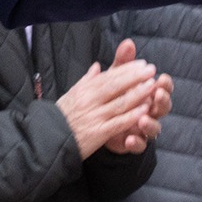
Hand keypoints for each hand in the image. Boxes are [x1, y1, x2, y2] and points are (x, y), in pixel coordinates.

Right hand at [56, 39, 164, 157]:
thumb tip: (98, 66)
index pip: (110, 76)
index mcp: (85, 89)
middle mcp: (90, 100)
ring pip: (120, 103)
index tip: (142, 64)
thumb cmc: (62, 115)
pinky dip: (131, 116)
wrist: (49, 138)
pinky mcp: (98, 132)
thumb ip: (87, 80)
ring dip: (138, 94)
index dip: (127, 69)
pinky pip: (118, 122)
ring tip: (152, 86)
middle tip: (151, 70)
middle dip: (135, 77)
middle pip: (116, 85)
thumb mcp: (72, 93)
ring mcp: (95, 116)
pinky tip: (144, 110)